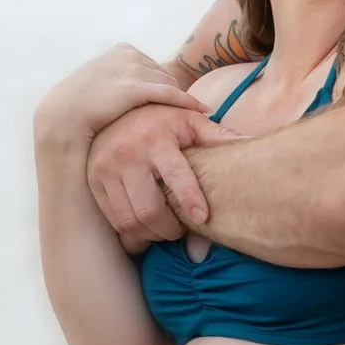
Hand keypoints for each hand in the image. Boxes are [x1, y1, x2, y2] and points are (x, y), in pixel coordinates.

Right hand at [36, 45, 207, 145]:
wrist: (64, 117)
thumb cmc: (81, 105)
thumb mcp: (101, 81)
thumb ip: (121, 78)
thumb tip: (136, 89)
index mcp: (122, 49)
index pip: (153, 68)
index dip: (161, 87)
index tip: (169, 104)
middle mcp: (129, 54)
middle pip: (164, 75)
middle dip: (172, 94)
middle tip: (187, 113)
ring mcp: (132, 69)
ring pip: (169, 85)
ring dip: (180, 101)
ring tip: (195, 115)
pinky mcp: (135, 87)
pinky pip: (170, 94)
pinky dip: (188, 103)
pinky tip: (203, 112)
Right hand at [87, 102, 238, 241]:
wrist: (114, 110)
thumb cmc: (161, 119)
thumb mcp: (189, 120)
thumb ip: (217, 135)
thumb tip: (249, 143)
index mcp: (157, 139)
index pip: (175, 175)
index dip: (190, 200)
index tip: (203, 217)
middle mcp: (128, 155)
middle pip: (149, 210)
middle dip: (170, 229)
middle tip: (181, 228)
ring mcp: (106, 170)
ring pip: (130, 221)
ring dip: (151, 234)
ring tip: (165, 228)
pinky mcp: (94, 183)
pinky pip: (114, 220)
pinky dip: (132, 231)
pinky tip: (146, 226)